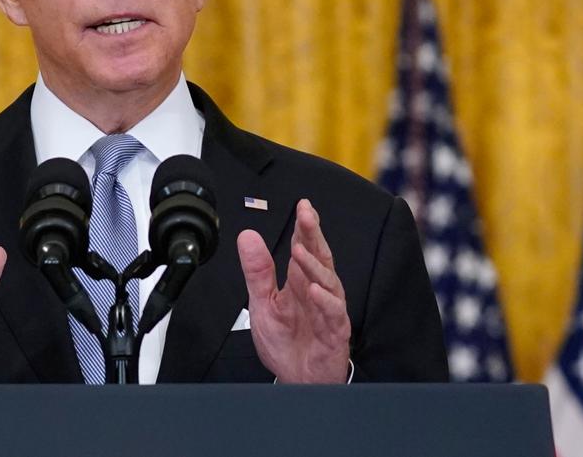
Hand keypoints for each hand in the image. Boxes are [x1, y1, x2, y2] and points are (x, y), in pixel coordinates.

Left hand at [237, 199, 350, 382]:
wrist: (294, 377)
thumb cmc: (284, 342)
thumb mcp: (262, 302)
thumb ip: (257, 271)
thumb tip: (248, 237)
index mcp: (300, 282)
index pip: (305, 248)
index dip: (305, 227)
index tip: (302, 205)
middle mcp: (317, 292)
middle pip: (320, 257)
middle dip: (314, 235)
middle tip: (307, 214)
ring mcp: (327, 310)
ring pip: (328, 282)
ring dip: (315, 266)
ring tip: (300, 251)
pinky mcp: (334, 332)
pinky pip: (333, 314)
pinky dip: (325, 301)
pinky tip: (314, 290)